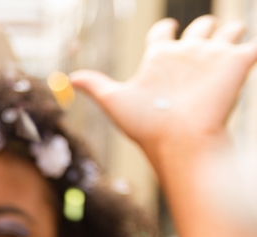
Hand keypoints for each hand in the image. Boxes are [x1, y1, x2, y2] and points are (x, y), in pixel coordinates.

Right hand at [70, 16, 256, 156]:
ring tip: (232, 52)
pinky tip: (249, 62)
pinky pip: (255, 47)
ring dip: (233, 37)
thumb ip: (95, 86)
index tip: (169, 39)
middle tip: (208, 52)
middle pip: (203, 26)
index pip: (164, 30)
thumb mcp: (115, 103)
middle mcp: (187, 49)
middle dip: (205, 33)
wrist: (182, 139)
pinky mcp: (237, 62)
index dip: (167, 33)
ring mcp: (214, 54)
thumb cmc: (146, 125)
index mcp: (159, 54)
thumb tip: (69, 77)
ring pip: (232, 30)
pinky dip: (253, 52)